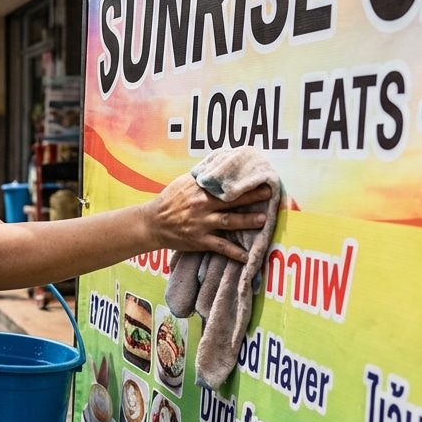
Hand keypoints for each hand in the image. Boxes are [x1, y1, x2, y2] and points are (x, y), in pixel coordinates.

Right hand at [143, 173, 270, 261]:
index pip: (224, 184)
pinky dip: (234, 252)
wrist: (152, 223)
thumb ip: (202, 178)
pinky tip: (247, 256)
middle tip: (269, 193)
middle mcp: (202, 206)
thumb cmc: (169, 201)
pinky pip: (220, 246)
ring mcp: (201, 224)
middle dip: (251, 197)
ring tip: (263, 220)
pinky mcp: (199, 240)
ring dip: (247, 221)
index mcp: (199, 190)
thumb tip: (221, 164)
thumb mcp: (183, 183)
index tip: (258, 177)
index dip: (242, 181)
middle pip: (230, 200)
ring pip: (228, 221)